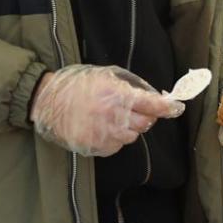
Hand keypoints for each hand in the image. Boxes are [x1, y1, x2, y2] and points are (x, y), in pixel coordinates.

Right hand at [30, 65, 183, 156]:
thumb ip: (132, 86)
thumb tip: (157, 98)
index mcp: (117, 94)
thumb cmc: (78, 84)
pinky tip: (101, 128)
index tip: (176, 108)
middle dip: (145, 117)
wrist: (45, 100)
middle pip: (146, 123)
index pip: (152, 105)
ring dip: (128, 128)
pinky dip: (114, 138)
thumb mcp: (106, 75)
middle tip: (133, 110)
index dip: (168, 108)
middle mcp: (113, 115)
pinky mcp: (94, 146)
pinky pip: (116, 146)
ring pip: (132, 136)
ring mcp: (103, 133)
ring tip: (111, 118)